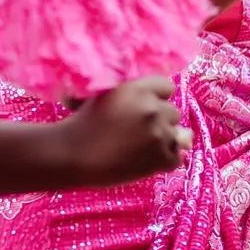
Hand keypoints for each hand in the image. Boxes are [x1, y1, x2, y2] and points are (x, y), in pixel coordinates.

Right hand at [53, 78, 188, 188]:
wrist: (71, 155)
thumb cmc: (83, 125)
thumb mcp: (107, 97)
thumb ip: (137, 96)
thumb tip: (178, 115)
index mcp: (138, 89)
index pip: (167, 88)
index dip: (157, 99)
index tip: (142, 110)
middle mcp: (152, 109)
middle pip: (173, 112)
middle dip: (159, 121)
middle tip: (133, 133)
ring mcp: (158, 134)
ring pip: (177, 135)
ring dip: (163, 141)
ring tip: (137, 147)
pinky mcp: (160, 158)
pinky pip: (175, 158)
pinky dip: (162, 161)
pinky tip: (141, 160)